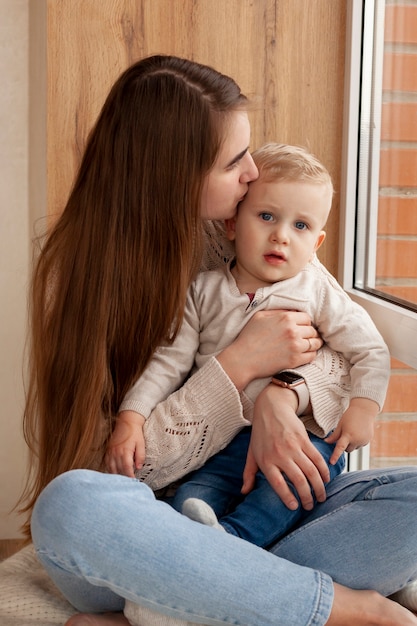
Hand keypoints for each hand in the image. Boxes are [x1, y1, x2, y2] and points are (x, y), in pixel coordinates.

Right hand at [105, 410, 145, 477]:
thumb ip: (140, 456)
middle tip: (128, 483)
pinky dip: (110, 469)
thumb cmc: (135, 433)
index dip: (130, 476)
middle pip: (118, 470)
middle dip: (123, 477)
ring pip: (111, 468)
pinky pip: (107, 463)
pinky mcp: (108, 450)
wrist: (127, 421)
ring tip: (121, 480)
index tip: (133, 481)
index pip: (126, 468)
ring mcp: (110, 451)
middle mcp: (116, 452)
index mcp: (125, 451)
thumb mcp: (141, 444)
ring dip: (116, 475)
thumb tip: (138, 467)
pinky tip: (113, 473)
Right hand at [217, 309, 322, 390]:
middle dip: (309, 333)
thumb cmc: (248, 336)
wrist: (243, 359)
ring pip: (315, 343)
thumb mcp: (260, 316)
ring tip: (308, 345)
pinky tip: (304, 354)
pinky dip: (310, 354)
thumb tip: (292, 311)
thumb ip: (278, 311)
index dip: (304, 322)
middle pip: (312, 330)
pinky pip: (312, 356)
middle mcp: (293, 331)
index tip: (301, 327)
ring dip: (313, 343)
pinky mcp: (294, 360)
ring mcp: (295, 346)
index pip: (307, 318)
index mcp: (286, 318)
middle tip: (304, 337)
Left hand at [242, 384, 329, 510]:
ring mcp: (293, 447)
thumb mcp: (251, 453)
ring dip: (318, 487)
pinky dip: (323, 471)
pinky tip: (325, 479)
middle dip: (307, 497)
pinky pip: (317, 459)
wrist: (271, 408)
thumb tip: (244, 492)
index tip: (295, 507)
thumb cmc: (260, 433)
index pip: (278, 484)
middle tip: (310, 506)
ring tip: (320, 497)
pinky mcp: (304, 440)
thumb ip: (249, 473)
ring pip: (311, 472)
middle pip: (299, 481)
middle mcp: (280, 455)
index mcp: (266, 461)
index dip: (288, 497)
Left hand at [325, 398, 377, 464]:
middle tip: (345, 435)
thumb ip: (334, 435)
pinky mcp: (368, 440)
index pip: (340, 448)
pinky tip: (358, 432)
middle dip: (345, 446)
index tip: (331, 463)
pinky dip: (358, 442)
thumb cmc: (350, 416)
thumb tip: (326, 442)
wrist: (364, 410)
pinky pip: (360, 445)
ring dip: (351, 444)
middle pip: (347, 450)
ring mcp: (364, 441)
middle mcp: (357, 440)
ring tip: (352, 431)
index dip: (335, 456)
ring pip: (354, 448)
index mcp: (348, 435)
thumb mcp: (340, 425)